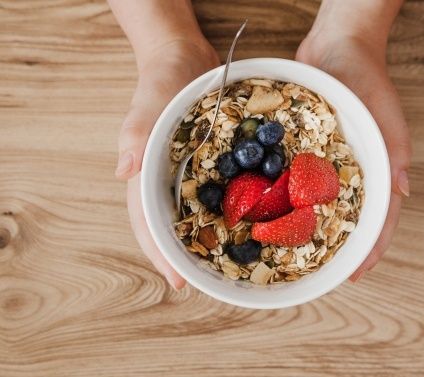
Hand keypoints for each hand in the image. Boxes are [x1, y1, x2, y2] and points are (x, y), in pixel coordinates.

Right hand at [115, 40, 219, 288]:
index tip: (178, 282)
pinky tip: (247, 225)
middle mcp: (168, 181)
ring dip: (207, 241)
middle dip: (186, 258)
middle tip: (206, 287)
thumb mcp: (147, 101)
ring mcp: (191, 174)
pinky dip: (228, 212)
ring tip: (226, 268)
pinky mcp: (211, 164)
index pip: (148, 222)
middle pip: (172, 228)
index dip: (161, 254)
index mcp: (147, 174)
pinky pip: (220, 192)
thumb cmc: (160, 80)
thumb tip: (123, 173)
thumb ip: (134, 134)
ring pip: (195, 216)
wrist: (184, 60)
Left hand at [296, 35, 410, 281]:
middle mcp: (350, 171)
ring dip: (309, 227)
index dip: (369, 248)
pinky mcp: (303, 150)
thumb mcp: (386, 115)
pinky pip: (295, 179)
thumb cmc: (366, 79)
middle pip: (346, 217)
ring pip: (319, 203)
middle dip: (335, 246)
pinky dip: (287, 198)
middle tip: (320, 272)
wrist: (334, 48)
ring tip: (292, 252)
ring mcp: (325, 162)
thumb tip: (402, 192)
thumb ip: (395, 153)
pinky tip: (272, 213)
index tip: (355, 275)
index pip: (379, 218)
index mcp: (376, 168)